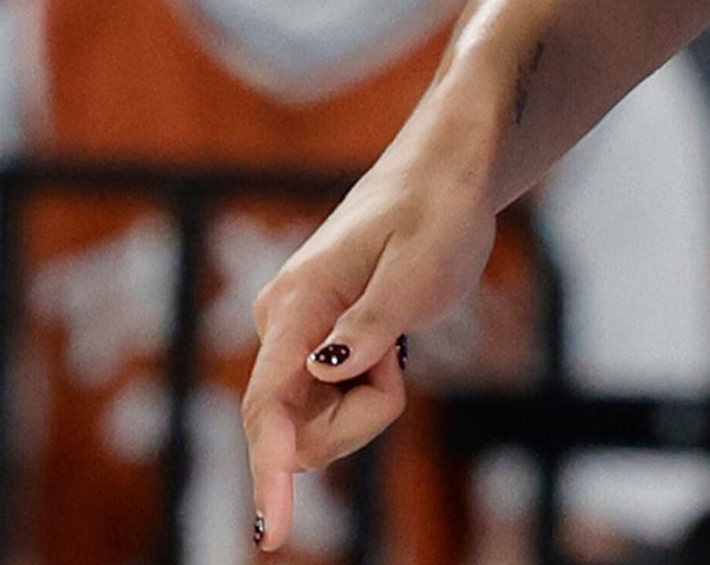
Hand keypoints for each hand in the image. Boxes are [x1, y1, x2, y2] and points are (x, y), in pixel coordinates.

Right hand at [239, 153, 501, 551]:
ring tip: (400, 343)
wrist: (441, 179)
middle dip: (359, 419)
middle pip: (298, 429)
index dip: (268, 474)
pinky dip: (369, 395)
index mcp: (295, 305)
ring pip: (318, 424)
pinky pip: (331, 406)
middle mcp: (279, 326)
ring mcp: (292, 339)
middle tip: (403, 360)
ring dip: (369, 405)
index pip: (267, 406)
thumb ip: (370, 326)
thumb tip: (323, 371)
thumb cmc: (435, 217)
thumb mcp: (417, 272)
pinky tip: (390, 348)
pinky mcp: (309, 349)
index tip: (272, 531)